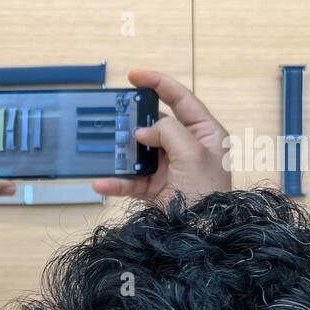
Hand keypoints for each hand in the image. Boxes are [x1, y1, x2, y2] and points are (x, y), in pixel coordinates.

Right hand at [93, 69, 231, 204]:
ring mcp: (170, 169)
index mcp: (205, 133)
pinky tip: (101, 182)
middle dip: (134, 121)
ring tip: (105, 147)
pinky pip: (130, 181)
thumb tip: (143, 131)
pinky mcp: (155, 190)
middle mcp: (187, 148)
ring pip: (139, 152)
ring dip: (122, 152)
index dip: (158, 84)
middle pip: (156, 125)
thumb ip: (168, 133)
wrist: (202, 234)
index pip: (181, 100)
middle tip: (115, 113)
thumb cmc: (208, 193)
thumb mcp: (193, 154)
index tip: (134, 75)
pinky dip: (115, 182)